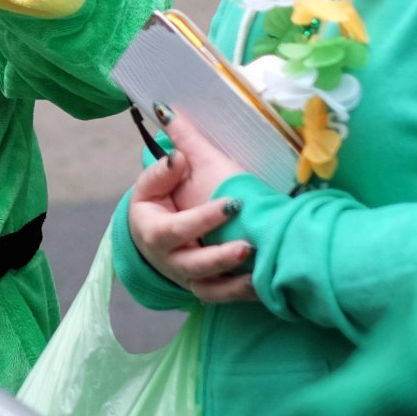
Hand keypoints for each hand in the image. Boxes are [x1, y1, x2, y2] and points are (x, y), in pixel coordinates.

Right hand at [125, 113, 255, 303]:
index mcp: (153, 230)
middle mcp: (170, 259)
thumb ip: (166, 154)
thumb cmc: (160, 202)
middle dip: (220, 257)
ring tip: (258, 266)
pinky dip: (241, 293)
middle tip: (248, 245)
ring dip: (234, 281)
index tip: (234, 204)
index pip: (176, 228)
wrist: (155, 236)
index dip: (203, 218)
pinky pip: (222, 297)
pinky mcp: (205, 288)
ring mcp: (188, 277)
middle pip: (194, 264)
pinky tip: (263, 284)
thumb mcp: (156, 180)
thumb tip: (170, 118)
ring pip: (209, 287)